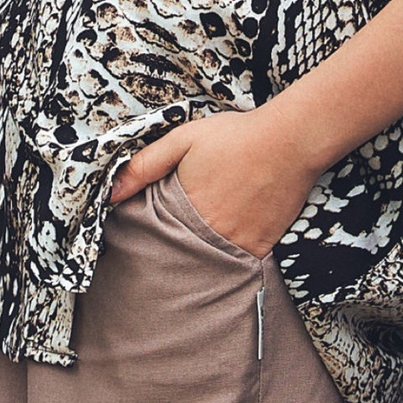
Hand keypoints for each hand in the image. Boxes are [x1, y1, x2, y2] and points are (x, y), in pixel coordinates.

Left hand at [109, 103, 317, 257]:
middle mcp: (209, 232)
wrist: (291, 140)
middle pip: (178, 256)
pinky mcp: (260, 247)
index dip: (144, 241)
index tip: (138, 242)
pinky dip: (225, 264)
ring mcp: (236, 243)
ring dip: (196, 262)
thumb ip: (145, 165)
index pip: (154, 237)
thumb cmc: (237, 136)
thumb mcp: (184, 139)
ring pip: (206, 265)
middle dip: (168, 256)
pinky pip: (235, 266)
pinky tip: (219, 255)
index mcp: (185, 208)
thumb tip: (110, 193)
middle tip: (162, 256)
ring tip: (188, 259)